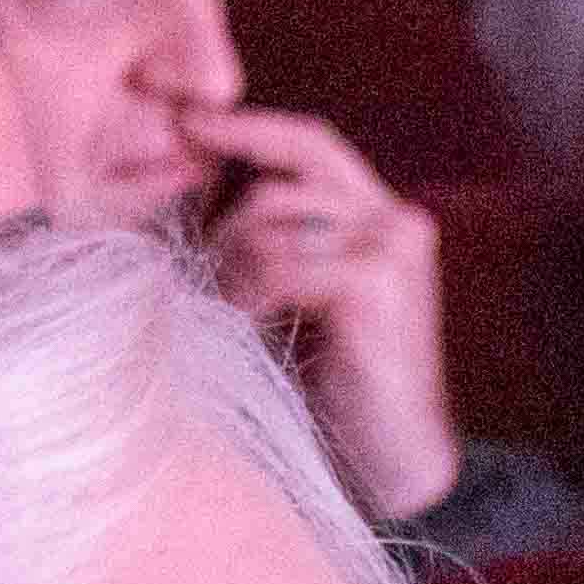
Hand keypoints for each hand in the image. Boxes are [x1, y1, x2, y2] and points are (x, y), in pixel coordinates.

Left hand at [192, 100, 461, 524]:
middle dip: (227, 228)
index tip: (186, 120)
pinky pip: (280, 262)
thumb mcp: (292, 294)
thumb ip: (266, 238)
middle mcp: (397, 220)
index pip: (310, 144)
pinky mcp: (378, 281)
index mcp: (380, 217)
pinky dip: (251, 295)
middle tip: (211, 283)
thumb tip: (187, 180)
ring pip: (272, 222)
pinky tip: (252, 329)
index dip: (248, 126)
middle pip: (279, 185)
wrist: (390, 463)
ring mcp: (393, 247)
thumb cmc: (332, 387)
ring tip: (235, 318)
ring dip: (234, 270)